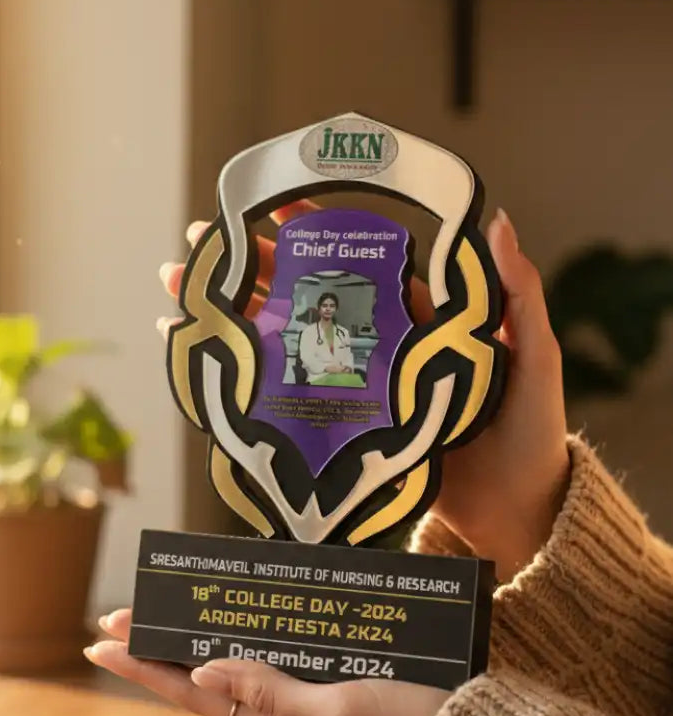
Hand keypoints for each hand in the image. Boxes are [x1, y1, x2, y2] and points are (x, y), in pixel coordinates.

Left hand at [84, 609, 448, 715]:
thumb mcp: (337, 713)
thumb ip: (271, 692)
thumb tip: (202, 669)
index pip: (193, 690)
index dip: (146, 664)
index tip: (102, 638)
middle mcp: (286, 712)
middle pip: (206, 675)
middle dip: (160, 647)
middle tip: (121, 615)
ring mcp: (312, 700)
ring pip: (239, 665)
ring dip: (199, 640)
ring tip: (170, 617)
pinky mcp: (338, 686)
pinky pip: (278, 660)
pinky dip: (252, 638)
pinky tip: (251, 622)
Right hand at [157, 205, 569, 583]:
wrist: (516, 512)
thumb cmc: (531, 433)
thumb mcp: (534, 359)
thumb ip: (517, 296)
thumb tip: (498, 221)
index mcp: (419, 318)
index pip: (358, 261)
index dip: (314, 230)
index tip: (270, 203)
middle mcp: (380, 346)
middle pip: (304, 295)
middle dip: (249, 267)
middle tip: (196, 244)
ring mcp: (359, 388)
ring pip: (286, 341)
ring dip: (233, 316)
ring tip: (181, 294)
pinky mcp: (347, 430)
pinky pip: (293, 395)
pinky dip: (247, 378)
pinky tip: (208, 363)